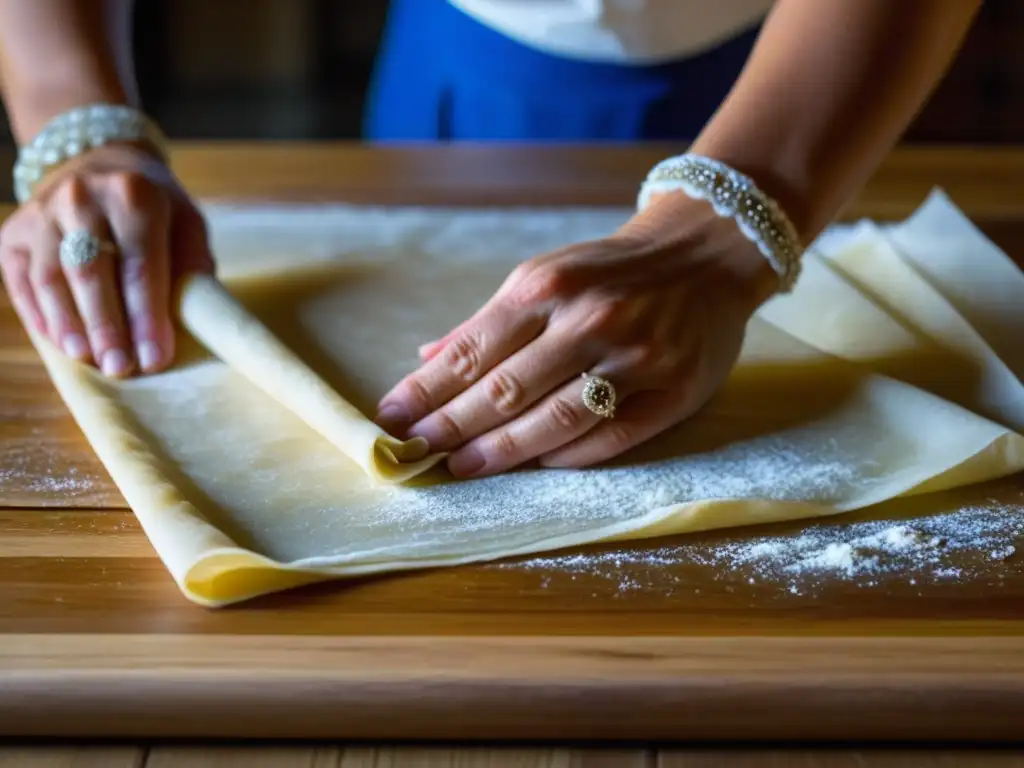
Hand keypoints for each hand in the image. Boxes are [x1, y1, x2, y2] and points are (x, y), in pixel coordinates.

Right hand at [0, 143, 213, 376]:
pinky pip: (23, 282)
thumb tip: (194, 319)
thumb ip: (191, 267)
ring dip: (71, 326)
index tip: (155, 357)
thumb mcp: (185, 224)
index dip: (147, 315)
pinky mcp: (13, 234)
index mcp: (132, 194)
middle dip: (107, 326)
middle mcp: (80, 197)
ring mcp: (41, 214)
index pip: (140, 263)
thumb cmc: (153, 209)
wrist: (98, 165)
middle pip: (90, 272)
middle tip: (121, 367)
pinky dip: (43, 318)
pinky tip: (64, 344)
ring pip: (51, 279)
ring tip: (91, 360)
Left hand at [375, 193, 778, 477]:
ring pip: (555, 419)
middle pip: (505, 390)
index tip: (391, 418)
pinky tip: (533, 468)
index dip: (427, 389)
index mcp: (547, 287)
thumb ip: (487, 322)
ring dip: (501, 450)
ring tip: (461, 467)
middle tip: (415, 453)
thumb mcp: (546, 275)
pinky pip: (611, 437)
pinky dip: (567, 457)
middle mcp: (589, 319)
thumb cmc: (611, 270)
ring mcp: (635, 356)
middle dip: (451, 426)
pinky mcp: (674, 390)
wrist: (708, 252)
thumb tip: (425, 358)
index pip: (472, 350)